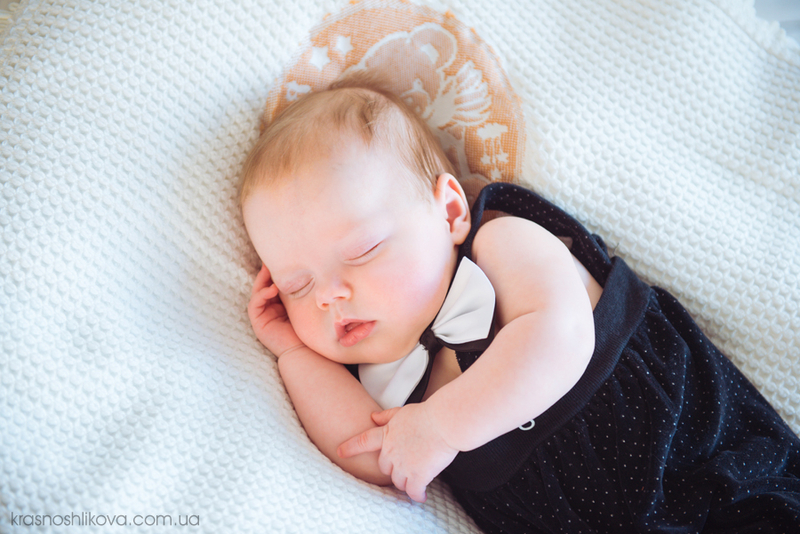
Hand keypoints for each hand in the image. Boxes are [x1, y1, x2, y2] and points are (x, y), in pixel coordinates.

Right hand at [248, 264, 303, 356]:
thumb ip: (300, 292)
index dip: (275, 274)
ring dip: (262, 281)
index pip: (275, 285)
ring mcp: (263, 316)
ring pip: (258, 293)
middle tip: (270, 261)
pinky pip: (254, 305)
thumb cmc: (307, 329)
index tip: (282, 261)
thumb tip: (307, 272)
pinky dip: (261, 295)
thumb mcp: (303, 306)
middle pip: (264, 287)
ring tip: (269, 270)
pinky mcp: (258, 323)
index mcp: (281, 305)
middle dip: (266, 274)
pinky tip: (272, 289)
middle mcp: (270, 309)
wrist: (304, 350)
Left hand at [337, 403, 457, 502]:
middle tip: (405, 466)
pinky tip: (421, 496)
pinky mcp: (418, 475)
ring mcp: (403, 465)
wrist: (444, 422)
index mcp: (387, 434)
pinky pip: (413, 491)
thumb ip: (387, 416)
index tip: (340, 452)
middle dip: (393, 468)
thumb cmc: (428, 415)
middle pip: (384, 467)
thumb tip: (373, 416)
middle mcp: (391, 452)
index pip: (363, 441)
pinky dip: (417, 495)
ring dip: (405, 482)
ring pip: (398, 481)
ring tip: (415, 480)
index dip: (350, 447)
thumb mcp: (403, 412)